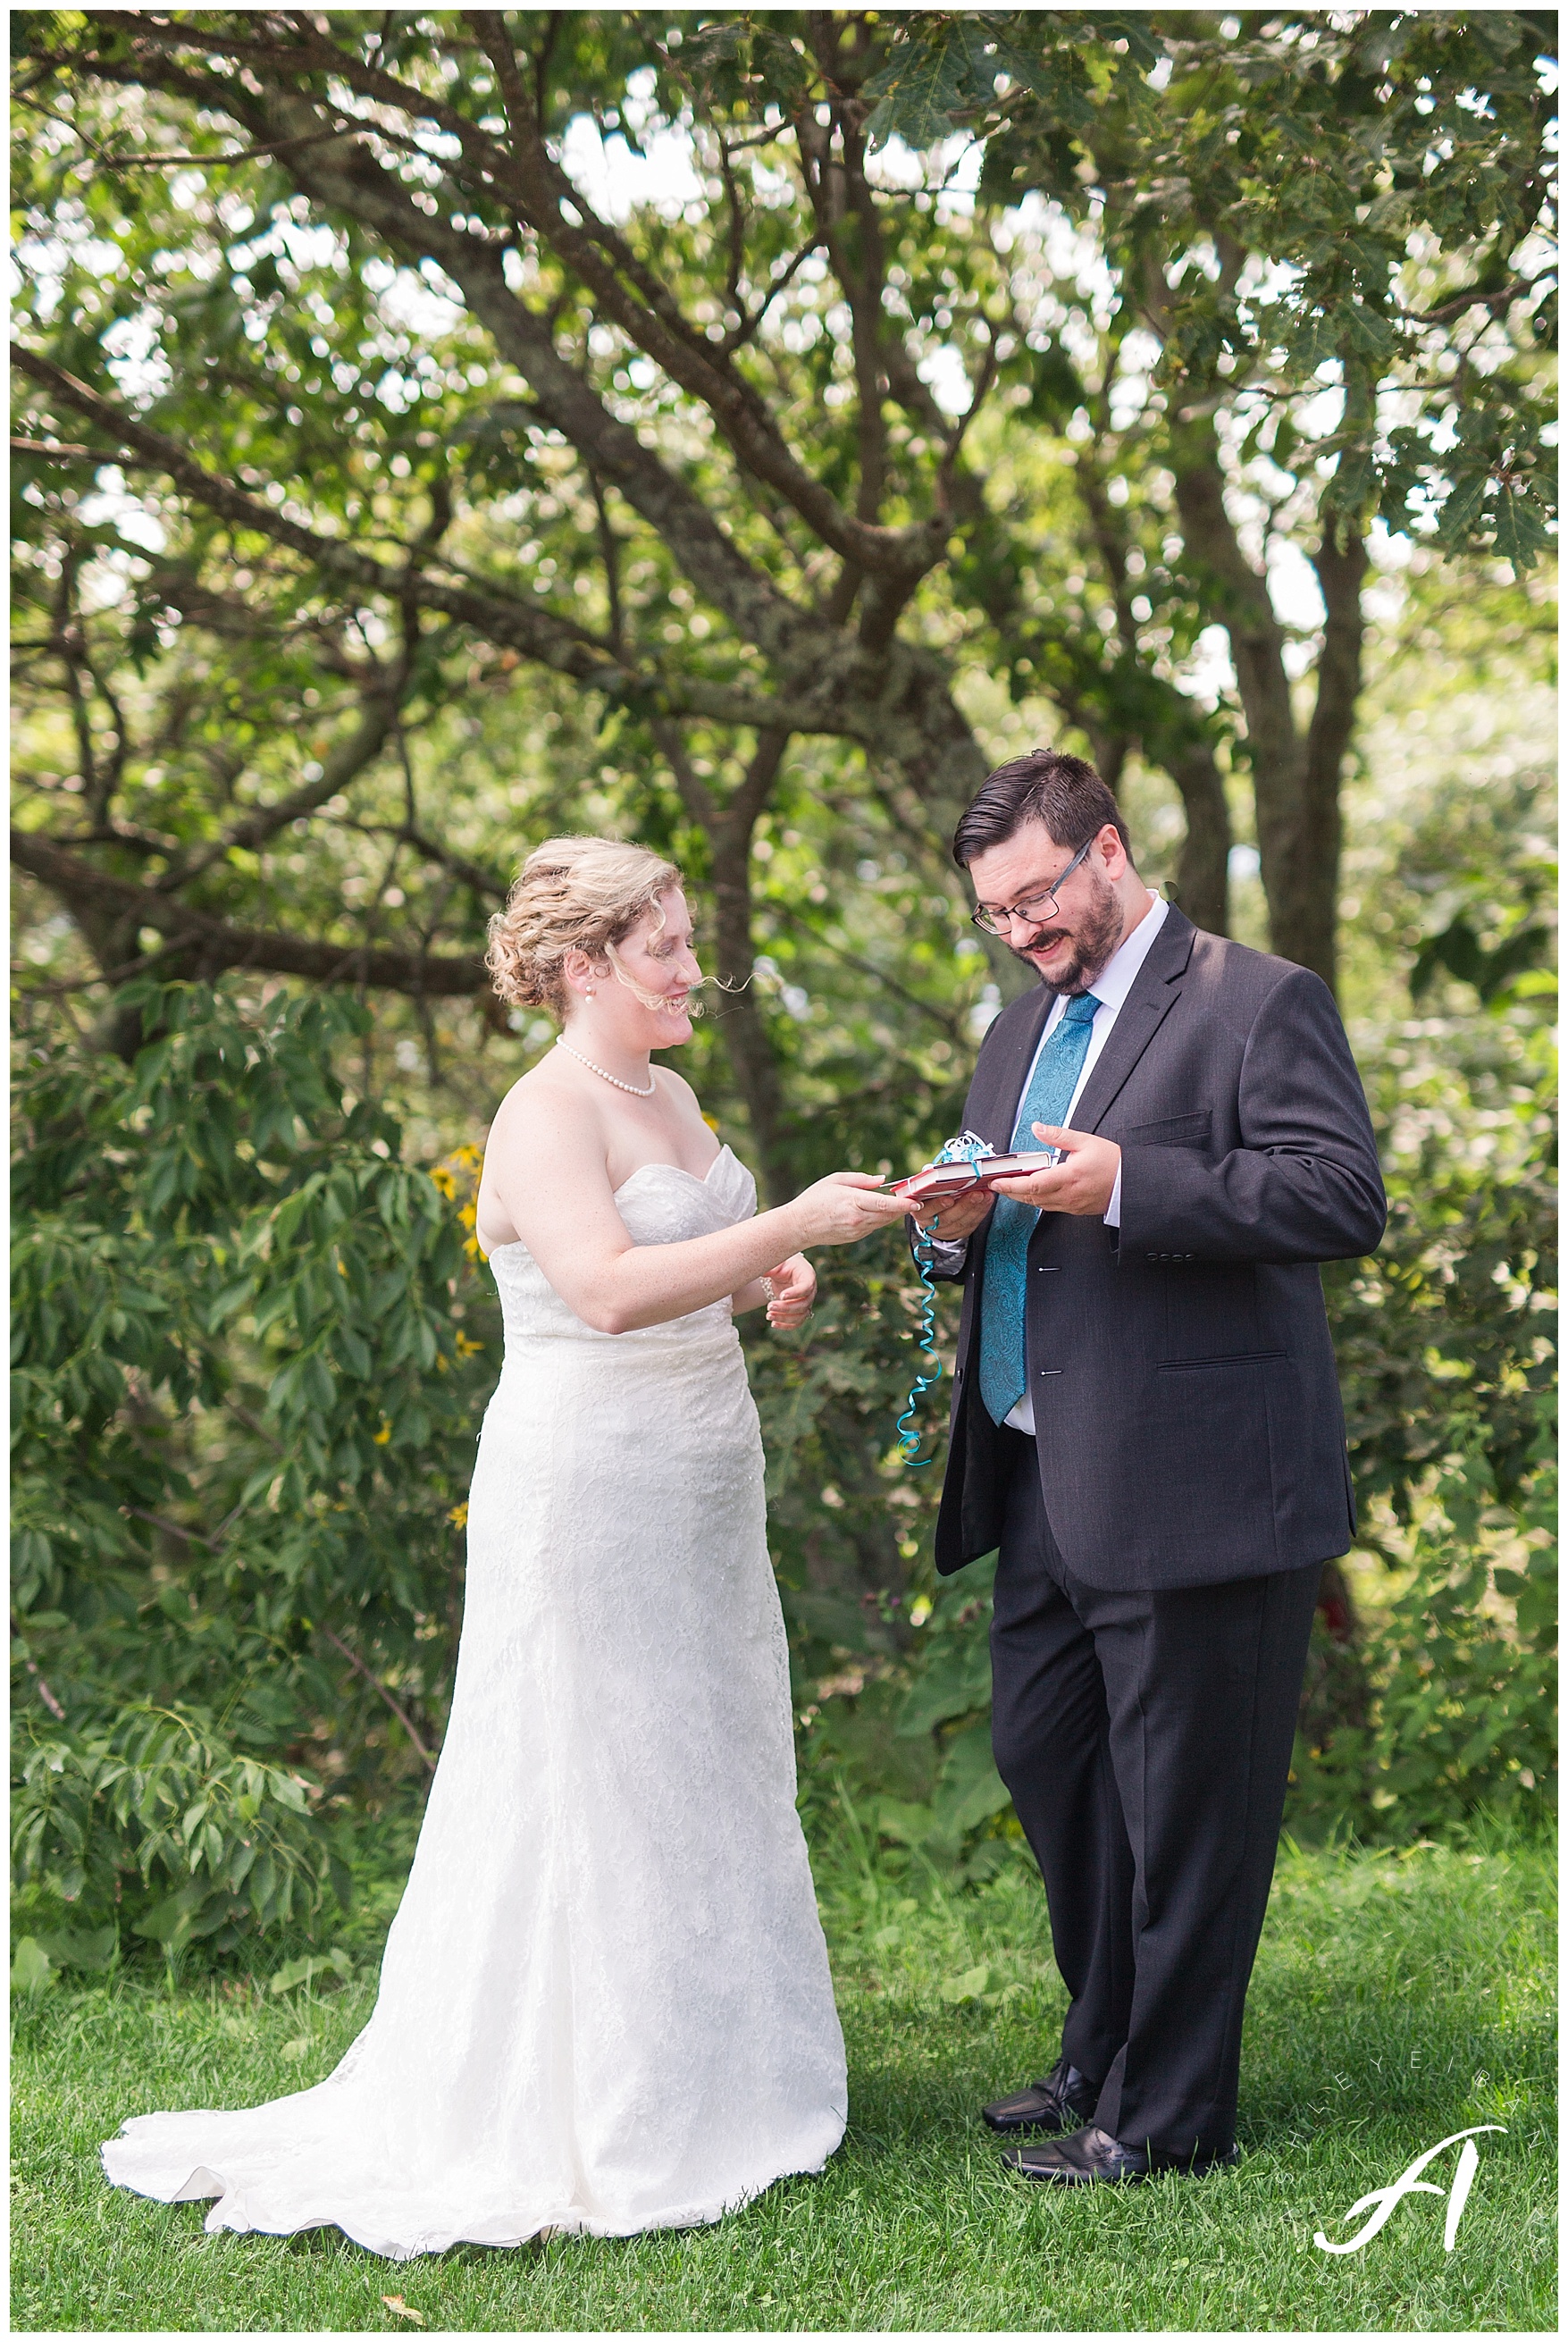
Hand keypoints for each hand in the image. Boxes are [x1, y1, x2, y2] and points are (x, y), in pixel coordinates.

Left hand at [762, 1253, 815, 1328]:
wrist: (786, 1270)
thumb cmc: (784, 1264)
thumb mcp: (778, 1263)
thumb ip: (771, 1268)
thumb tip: (760, 1272)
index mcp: (807, 1276)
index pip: (806, 1287)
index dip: (795, 1293)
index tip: (781, 1296)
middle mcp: (810, 1291)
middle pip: (803, 1304)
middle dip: (786, 1308)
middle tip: (769, 1306)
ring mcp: (807, 1302)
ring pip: (800, 1316)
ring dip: (784, 1318)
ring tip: (768, 1315)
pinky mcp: (800, 1311)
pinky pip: (797, 1322)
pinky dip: (786, 1326)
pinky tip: (773, 1324)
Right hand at [790, 1171, 910, 1248]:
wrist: (799, 1226)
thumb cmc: (815, 1199)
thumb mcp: (835, 1180)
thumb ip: (861, 1179)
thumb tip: (882, 1180)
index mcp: (853, 1201)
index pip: (884, 1203)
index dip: (903, 1203)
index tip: (917, 1202)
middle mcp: (857, 1219)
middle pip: (889, 1214)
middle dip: (904, 1208)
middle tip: (916, 1199)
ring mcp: (857, 1231)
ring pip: (884, 1222)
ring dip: (895, 1213)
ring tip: (904, 1203)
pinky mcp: (856, 1237)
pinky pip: (874, 1227)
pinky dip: (881, 1218)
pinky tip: (882, 1210)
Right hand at [909, 1185, 992, 1241]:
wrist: (935, 1213)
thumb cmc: (931, 1194)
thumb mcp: (926, 1187)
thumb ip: (929, 1179)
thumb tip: (932, 1168)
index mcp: (919, 1210)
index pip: (925, 1210)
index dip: (937, 1205)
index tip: (949, 1198)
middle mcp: (930, 1224)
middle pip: (947, 1217)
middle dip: (963, 1205)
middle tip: (976, 1193)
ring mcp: (946, 1231)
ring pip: (962, 1222)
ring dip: (976, 1207)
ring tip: (985, 1194)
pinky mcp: (959, 1233)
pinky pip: (972, 1224)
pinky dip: (981, 1211)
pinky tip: (988, 1200)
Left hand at [985, 1123, 1121, 1216]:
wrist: (1130, 1183)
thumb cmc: (1112, 1162)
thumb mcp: (1085, 1141)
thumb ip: (1058, 1135)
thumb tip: (1038, 1127)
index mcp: (1069, 1176)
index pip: (1033, 1185)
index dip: (1012, 1185)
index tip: (998, 1181)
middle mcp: (1068, 1194)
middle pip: (1031, 1197)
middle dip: (1010, 1192)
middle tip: (997, 1184)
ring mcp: (1071, 1204)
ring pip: (1038, 1204)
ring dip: (1021, 1197)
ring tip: (1009, 1187)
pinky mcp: (1074, 1209)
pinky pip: (1049, 1207)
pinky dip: (1036, 1200)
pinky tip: (1030, 1192)